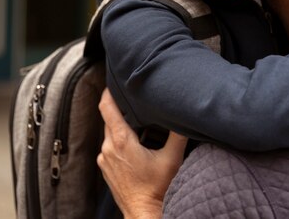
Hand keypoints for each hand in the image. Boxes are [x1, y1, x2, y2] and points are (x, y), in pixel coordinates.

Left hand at [97, 89, 187, 218]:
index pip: (107, 108)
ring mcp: (105, 159)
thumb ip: (178, 134)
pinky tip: (134, 142)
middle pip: (109, 118)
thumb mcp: (172, 157)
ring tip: (137, 120)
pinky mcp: (106, 167)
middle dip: (120, 108)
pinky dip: (119, 139)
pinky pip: (110, 145)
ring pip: (109, 132)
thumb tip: (184, 115)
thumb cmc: (157, 189)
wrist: (144, 212)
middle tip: (133, 99)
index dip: (109, 92)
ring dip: (121, 125)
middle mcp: (109, 148)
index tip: (114, 82)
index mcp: (121, 140)